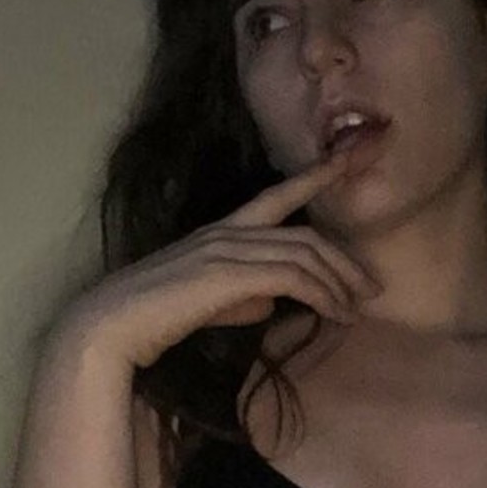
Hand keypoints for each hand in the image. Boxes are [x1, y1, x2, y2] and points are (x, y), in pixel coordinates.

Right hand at [59, 143, 382, 369]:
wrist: (113, 326)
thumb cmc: (155, 319)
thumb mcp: (208, 304)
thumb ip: (241, 298)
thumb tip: (272, 303)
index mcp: (222, 232)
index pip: (278, 195)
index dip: (316, 176)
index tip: (350, 161)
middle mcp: (229, 232)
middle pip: (305, 235)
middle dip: (344, 259)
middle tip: (372, 287)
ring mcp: (228, 249)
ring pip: (305, 255)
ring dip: (339, 284)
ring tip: (357, 310)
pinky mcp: (230, 273)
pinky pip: (294, 278)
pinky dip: (322, 296)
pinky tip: (335, 314)